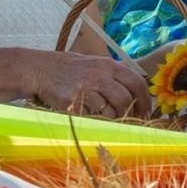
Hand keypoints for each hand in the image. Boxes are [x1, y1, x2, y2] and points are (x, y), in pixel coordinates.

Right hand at [31, 51, 152, 119]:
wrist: (40, 69)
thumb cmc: (69, 69)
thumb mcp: (94, 64)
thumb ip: (113, 76)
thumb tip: (134, 95)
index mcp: (109, 65)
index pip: (137, 82)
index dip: (144, 101)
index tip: (146, 113)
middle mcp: (100, 74)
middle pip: (125, 99)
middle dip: (129, 114)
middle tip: (128, 123)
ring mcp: (87, 87)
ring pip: (110, 110)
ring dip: (111, 119)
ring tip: (105, 119)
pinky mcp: (74, 101)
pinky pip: (93, 117)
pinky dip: (95, 121)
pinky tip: (89, 117)